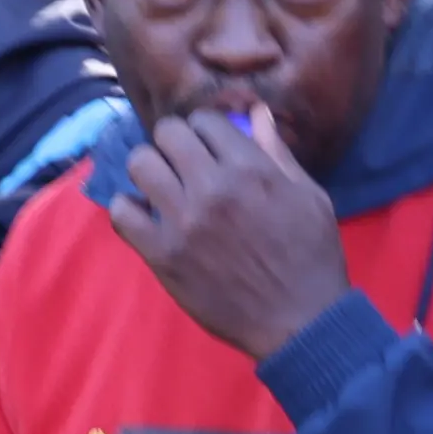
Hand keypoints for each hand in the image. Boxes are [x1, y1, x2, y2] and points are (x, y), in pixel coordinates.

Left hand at [106, 105, 356, 358]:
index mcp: (251, 170)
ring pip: (141, 164)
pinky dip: (128, 209)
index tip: (209, 147)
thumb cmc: (311, 257)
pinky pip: (121, 213)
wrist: (301, 321)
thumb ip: (277, 153)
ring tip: (162, 186)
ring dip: (150, 170)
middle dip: (176, 143)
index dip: (206, 130)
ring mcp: (183, 222)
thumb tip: (255, 112)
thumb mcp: (309, 196)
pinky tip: (145, 216)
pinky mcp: (163, 255)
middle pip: (168, 133)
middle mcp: (213, 188)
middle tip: (183, 163)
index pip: (205, 120)